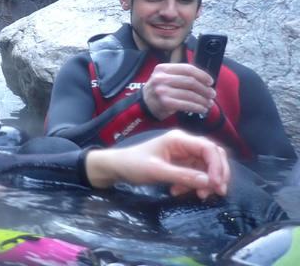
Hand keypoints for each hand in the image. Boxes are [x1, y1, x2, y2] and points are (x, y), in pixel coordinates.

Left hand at [85, 129, 229, 198]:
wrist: (118, 167)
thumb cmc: (133, 165)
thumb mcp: (156, 171)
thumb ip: (182, 176)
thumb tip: (208, 182)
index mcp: (178, 139)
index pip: (208, 148)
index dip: (217, 166)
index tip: (216, 184)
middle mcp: (184, 144)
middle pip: (213, 156)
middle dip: (217, 174)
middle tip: (217, 192)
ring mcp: (183, 154)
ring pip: (206, 167)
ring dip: (205, 182)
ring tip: (198, 196)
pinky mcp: (180, 164)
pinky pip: (195, 174)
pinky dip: (193, 184)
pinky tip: (178, 192)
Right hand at [142, 63, 215, 119]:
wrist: (144, 104)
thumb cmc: (159, 90)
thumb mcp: (165, 77)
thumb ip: (180, 75)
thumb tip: (205, 80)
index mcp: (163, 68)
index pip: (187, 68)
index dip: (202, 75)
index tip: (210, 82)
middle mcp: (161, 78)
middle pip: (191, 82)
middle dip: (205, 89)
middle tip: (212, 94)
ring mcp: (162, 91)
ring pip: (190, 94)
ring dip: (203, 100)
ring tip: (209, 103)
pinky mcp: (165, 103)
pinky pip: (187, 104)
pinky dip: (197, 107)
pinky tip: (202, 109)